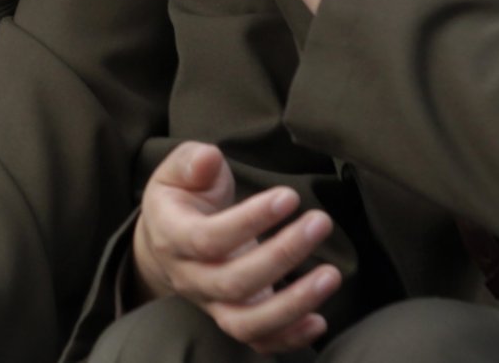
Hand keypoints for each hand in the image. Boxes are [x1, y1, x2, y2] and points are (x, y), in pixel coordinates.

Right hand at [132, 142, 339, 353]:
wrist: (167, 242)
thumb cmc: (182, 199)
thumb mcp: (178, 171)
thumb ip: (192, 161)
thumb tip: (209, 158)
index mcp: (172, 236)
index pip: (208, 238)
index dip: (250, 220)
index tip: (289, 196)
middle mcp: (189, 277)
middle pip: (233, 282)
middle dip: (283, 255)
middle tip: (321, 221)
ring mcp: (211, 304)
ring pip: (247, 322)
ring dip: (293, 304)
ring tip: (331, 275)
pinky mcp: (233, 318)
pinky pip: (259, 341)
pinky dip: (290, 338)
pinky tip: (320, 320)